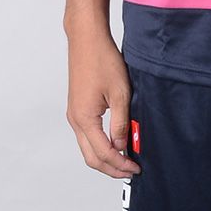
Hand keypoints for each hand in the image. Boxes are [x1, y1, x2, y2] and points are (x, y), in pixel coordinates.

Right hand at [65, 27, 140, 178]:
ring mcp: (74, 114)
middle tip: (131, 171)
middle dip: (111, 168)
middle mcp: (75, 120)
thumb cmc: (102, 60)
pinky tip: (116, 142)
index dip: (120, 165)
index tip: (136, 168)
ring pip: (87, 148)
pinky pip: (86, 136)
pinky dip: (100, 145)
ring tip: (126, 159)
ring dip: (106, 157)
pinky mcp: (77, 108)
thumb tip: (122, 145)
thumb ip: (121, 122)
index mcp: (84, 119)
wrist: (87, 40)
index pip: (103, 154)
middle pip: (91, 157)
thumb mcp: (120, 93)